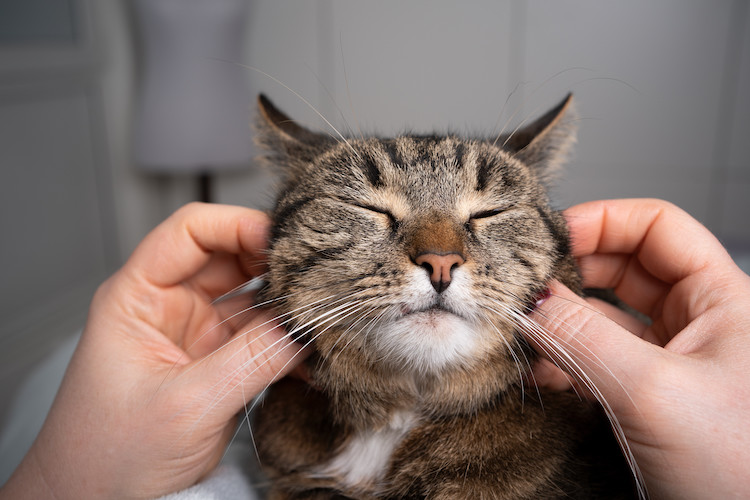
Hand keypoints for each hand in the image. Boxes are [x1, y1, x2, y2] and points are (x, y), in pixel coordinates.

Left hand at [1, 203, 305, 498]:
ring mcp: (197, 338)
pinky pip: (263, 343)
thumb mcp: (185, 405)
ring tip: (324, 320)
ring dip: (289, 310)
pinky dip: (291, 347)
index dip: (238, 225)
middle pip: (231, 259)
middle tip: (318, 280)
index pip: (190, 231)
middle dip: (276, 266)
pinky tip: (315, 358)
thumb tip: (306, 325)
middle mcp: (169, 308)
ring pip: (254, 302)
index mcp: (139, 297)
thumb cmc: (106, 457)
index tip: (285, 243)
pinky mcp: (219, 368)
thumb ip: (251, 360)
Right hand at [528, 199, 749, 498]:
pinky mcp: (649, 395)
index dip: (602, 222)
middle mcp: (698, 322)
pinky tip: (537, 371)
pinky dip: (564, 360)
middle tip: (525, 283)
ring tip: (522, 330)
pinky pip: (598, 359)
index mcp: (723, 299)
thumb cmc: (740, 469)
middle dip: (572, 272)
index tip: (548, 237)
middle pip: (624, 267)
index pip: (656, 227)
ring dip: (561, 321)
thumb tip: (526, 301)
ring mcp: (672, 360)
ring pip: (606, 317)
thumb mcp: (652, 391)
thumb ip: (582, 337)